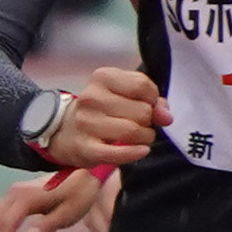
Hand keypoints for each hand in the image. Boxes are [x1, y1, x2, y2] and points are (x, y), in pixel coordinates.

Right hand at [39, 62, 162, 172]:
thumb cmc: (103, 109)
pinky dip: (134, 153)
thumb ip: (152, 100)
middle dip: (149, 120)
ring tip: (140, 137)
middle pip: (142, 111)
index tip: (147, 104)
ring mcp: (86, 122)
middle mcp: (91, 97)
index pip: (142, 86)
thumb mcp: (125, 94)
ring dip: (145, 137)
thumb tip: (166, 117)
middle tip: (142, 124)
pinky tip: (141, 150)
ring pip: (134, 131)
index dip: (152, 98)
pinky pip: (117, 153)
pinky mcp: (84, 147)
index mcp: (102, 77)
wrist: (65, 130)